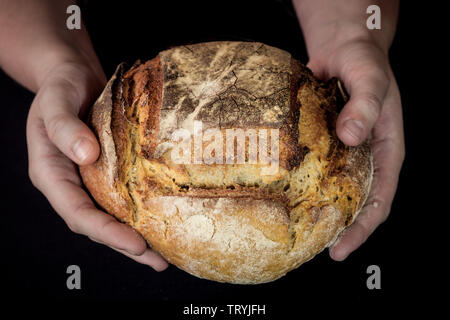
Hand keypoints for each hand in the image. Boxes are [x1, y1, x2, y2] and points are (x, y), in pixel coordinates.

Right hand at [26, 61, 168, 270]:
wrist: (74, 75)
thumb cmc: (60, 85)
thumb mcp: (56, 100)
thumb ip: (65, 127)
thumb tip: (86, 155)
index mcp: (51, 173)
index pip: (77, 212)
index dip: (105, 231)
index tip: (135, 243)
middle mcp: (71, 183)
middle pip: (97, 223)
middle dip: (125, 245)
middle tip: (158, 261)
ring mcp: (90, 179)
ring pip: (111, 215)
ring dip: (135, 236)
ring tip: (163, 254)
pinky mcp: (108, 171)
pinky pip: (122, 197)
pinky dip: (139, 213)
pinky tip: (161, 221)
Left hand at [307, 38, 404, 260]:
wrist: (342, 46)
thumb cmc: (363, 61)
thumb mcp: (370, 78)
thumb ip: (365, 105)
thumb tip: (351, 137)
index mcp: (385, 150)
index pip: (379, 200)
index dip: (362, 228)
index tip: (341, 249)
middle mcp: (363, 156)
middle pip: (353, 202)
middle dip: (336, 228)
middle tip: (310, 248)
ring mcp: (340, 151)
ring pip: (329, 188)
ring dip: (315, 210)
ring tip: (293, 231)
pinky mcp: (319, 142)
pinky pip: (310, 168)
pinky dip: (299, 183)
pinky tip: (279, 193)